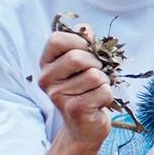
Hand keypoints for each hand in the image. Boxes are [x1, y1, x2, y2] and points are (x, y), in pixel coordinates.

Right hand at [37, 28, 119, 145]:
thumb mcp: (84, 64)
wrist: (84, 126)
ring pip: (94, 75)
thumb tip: (84, 28)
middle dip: (97, 64)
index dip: (79, 41)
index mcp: (46, 64)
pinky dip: (108, 95)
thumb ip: (84, 44)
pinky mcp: (74, 109)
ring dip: (104, 82)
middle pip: (77, 57)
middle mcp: (46, 79)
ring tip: (96, 91)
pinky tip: (97, 103)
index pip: (56, 39)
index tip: (88, 52)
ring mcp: (58, 95)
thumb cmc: (87, 90)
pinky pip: (103, 91)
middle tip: (97, 75)